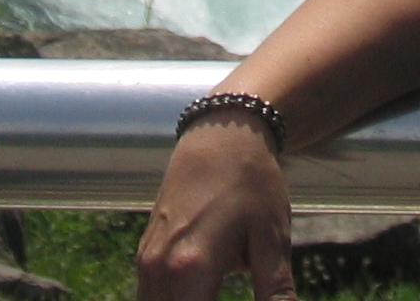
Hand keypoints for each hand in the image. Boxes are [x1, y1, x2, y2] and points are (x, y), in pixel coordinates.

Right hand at [135, 113, 298, 300]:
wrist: (220, 135)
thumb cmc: (252, 184)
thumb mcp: (272, 241)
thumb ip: (275, 295)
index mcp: (191, 271)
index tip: (236, 299)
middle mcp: (158, 271)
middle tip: (228, 295)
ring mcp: (146, 263)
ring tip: (219, 294)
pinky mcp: (145, 257)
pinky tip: (203, 296)